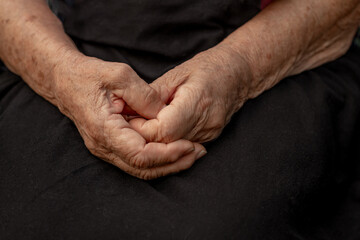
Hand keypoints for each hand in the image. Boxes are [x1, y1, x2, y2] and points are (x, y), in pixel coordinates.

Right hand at [52, 54, 205, 179]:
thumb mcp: (120, 75)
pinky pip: (136, 161)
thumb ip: (145, 96)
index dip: (167, 153)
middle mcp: (103, 147)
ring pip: (140, 169)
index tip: (189, 144)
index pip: (140, 155)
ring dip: (168, 165)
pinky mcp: (110, 147)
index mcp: (104, 130)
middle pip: (143, 169)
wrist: (65, 81)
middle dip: (174, 164)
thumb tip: (166, 115)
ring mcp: (105, 150)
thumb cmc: (89, 75)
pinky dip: (158, 160)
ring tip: (192, 154)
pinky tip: (174, 151)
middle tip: (198, 153)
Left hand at [129, 45, 250, 142]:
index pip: (163, 130)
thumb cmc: (207, 68)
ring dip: (155, 140)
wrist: (238, 74)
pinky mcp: (210, 138)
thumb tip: (128, 110)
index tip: (131, 119)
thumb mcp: (176, 74)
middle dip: (145, 137)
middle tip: (132, 123)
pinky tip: (161, 128)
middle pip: (167, 144)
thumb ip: (152, 96)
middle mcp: (205, 123)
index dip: (142, 129)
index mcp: (197, 102)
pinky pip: (183, 146)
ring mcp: (209, 134)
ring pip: (174, 149)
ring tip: (144, 124)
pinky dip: (169, 140)